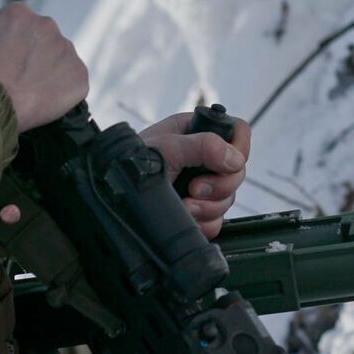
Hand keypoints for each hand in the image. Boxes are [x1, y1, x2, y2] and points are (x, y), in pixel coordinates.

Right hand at [0, 3, 88, 131]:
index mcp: (19, 14)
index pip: (19, 28)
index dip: (9, 48)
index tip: (0, 64)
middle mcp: (47, 25)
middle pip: (42, 43)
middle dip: (31, 59)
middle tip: (14, 81)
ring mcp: (66, 51)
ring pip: (59, 62)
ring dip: (48, 75)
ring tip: (28, 94)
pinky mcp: (79, 76)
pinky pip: (75, 83)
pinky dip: (64, 93)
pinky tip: (45, 103)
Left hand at [139, 112, 250, 238]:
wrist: (115, 193)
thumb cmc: (134, 159)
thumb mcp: (168, 147)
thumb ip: (203, 147)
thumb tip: (235, 159)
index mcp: (197, 131)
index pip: (238, 132)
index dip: (239, 149)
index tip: (225, 165)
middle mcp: (203, 156)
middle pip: (237, 172)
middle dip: (218, 186)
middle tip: (194, 188)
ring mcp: (202, 183)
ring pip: (228, 199)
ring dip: (208, 206)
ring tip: (185, 204)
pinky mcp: (197, 208)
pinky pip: (217, 220)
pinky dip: (204, 222)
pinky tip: (187, 215)